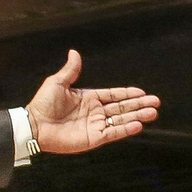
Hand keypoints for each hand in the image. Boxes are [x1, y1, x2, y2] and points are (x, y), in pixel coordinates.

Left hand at [27, 51, 160, 154]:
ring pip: (121, 120)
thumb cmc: (43, 104)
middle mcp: (95, 112)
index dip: (128, 94)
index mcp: (89, 98)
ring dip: (137, 116)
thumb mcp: (57, 82)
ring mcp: (96, 125)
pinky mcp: (94, 138)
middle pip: (122, 107)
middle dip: (139, 105)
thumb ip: (71, 70)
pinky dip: (126, 130)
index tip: (142, 92)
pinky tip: (138, 125)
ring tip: (153, 113)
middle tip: (156, 102)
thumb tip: (74, 52)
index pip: (114, 95)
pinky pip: (113, 134)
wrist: (35, 125)